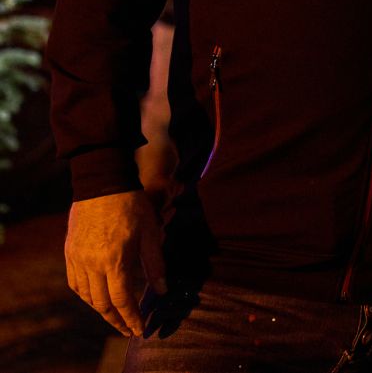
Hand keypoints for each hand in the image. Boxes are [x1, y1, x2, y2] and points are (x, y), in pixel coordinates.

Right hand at [65, 190, 166, 336]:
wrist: (103, 181)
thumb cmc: (132, 204)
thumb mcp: (151, 232)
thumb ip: (155, 264)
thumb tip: (162, 290)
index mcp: (115, 260)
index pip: (122, 300)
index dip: (131, 318)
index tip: (138, 330)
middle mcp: (93, 264)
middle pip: (102, 304)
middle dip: (116, 320)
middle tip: (127, 329)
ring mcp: (78, 258)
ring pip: (86, 296)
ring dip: (100, 309)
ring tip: (115, 314)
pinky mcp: (70, 252)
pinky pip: (74, 283)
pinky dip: (85, 295)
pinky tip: (95, 295)